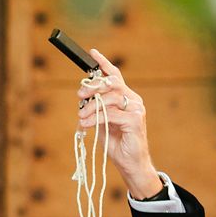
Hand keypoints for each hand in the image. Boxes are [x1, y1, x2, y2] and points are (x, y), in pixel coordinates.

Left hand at [76, 49, 161, 198]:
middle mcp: (133, 100)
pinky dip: (95, 118)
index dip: (104, 64)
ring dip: (91, 107)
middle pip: (111, 83)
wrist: (130, 163)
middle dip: (93, 86)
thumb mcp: (102, 123)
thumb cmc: (117, 143)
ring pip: (110, 98)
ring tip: (80, 117)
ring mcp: (136, 109)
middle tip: (79, 95)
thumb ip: (96, 109)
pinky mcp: (135, 121)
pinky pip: (110, 114)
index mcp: (126, 97)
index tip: (92, 53)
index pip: (115, 76)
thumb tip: (82, 99)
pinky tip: (86, 124)